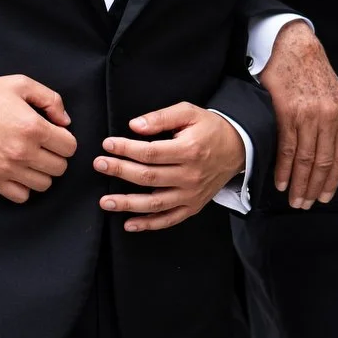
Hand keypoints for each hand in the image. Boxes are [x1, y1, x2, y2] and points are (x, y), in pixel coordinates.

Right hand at [0, 75, 74, 201]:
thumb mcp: (20, 84)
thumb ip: (50, 99)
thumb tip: (65, 121)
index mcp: (33, 127)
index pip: (69, 147)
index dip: (65, 139)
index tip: (54, 134)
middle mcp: (23, 152)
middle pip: (60, 167)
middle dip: (55, 155)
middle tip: (43, 146)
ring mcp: (8, 169)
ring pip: (44, 184)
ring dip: (42, 172)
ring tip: (31, 158)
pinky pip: (22, 196)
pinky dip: (24, 187)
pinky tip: (19, 171)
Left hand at [96, 102, 246, 231]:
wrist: (238, 148)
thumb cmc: (209, 128)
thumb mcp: (189, 112)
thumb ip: (161, 117)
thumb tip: (135, 125)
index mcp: (188, 150)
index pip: (150, 152)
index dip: (126, 149)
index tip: (107, 144)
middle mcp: (190, 175)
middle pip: (148, 177)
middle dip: (120, 171)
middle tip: (99, 165)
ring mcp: (191, 194)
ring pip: (155, 203)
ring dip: (128, 204)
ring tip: (105, 202)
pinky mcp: (193, 206)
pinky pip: (169, 219)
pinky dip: (149, 224)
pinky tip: (129, 224)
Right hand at [259, 20, 337, 207]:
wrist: (294, 47)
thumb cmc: (315, 72)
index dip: (332, 180)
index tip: (325, 197)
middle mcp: (329, 116)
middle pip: (322, 161)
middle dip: (314, 187)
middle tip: (306, 205)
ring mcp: (308, 115)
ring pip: (305, 158)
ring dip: (299, 183)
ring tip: (295, 199)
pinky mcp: (287, 112)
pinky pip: (287, 147)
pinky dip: (284, 168)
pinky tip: (281, 182)